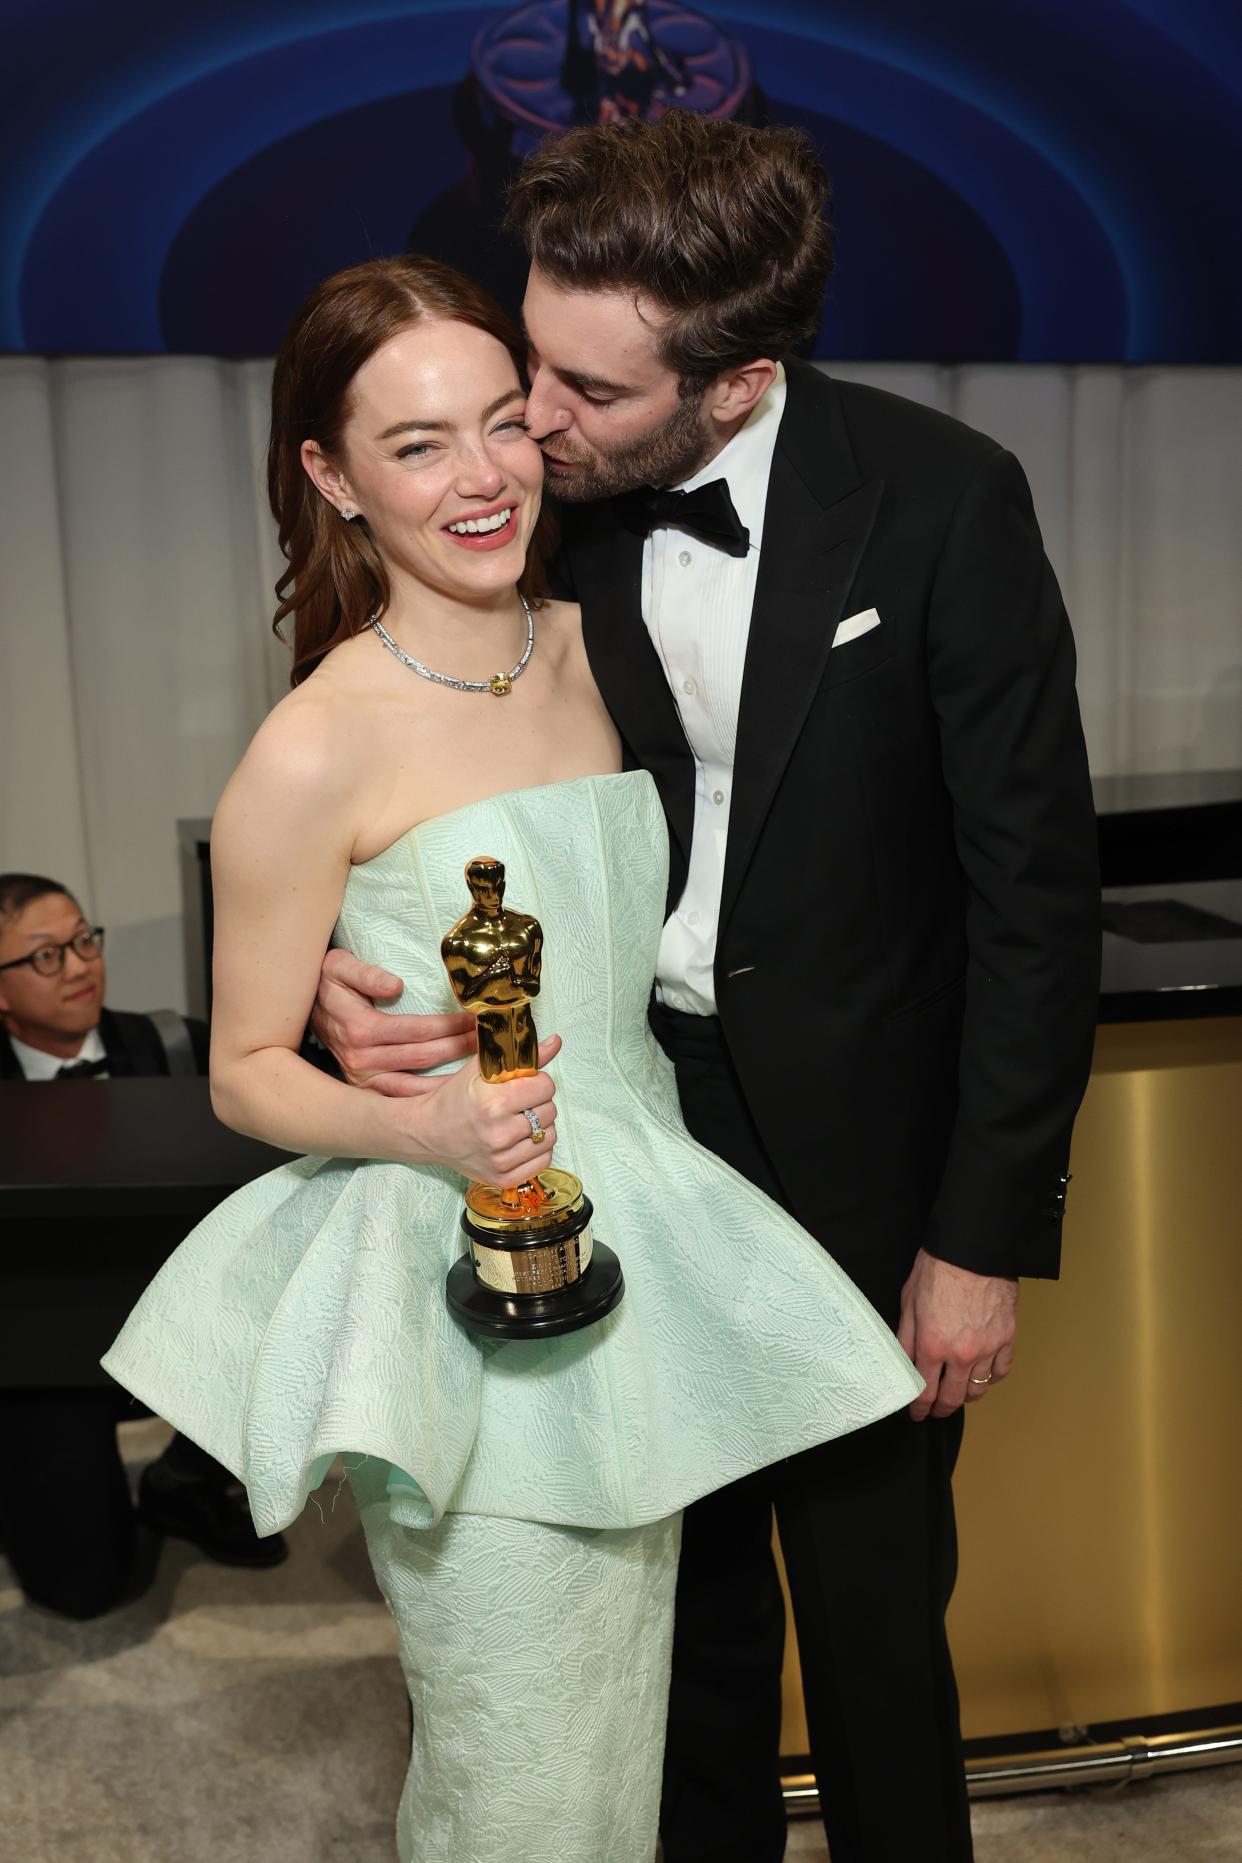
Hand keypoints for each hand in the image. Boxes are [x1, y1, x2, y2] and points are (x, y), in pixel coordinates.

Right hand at [312, 947, 476, 1094]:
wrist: (302, 1009)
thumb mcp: (339, 967)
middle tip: (491, 1043)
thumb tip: (395, 985)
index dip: (450, 1025)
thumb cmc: (327, 984)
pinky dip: (430, 1100)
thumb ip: (366, 974)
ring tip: (481, 1072)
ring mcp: (363, 1079)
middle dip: (460, 1049)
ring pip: (416, 1086)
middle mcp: (362, 1060)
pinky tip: (455, 1098)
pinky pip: (403, 1100)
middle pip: (424, 1057)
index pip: (418, 1029)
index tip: (477, 1020)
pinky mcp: (366, 1089)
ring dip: (451, 1081)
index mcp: (361, 1029)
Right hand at [391, 1041, 561, 1186]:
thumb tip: (555, 1042)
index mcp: (492, 1102)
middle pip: (550, 1111)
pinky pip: (544, 1159)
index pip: (545, 1087)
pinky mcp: (503, 1178)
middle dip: (538, 1103)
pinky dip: (537, 1149)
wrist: (429, 1133)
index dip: (537, 1082)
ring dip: (540, 1126)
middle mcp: (498, 1133)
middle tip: (519, 1103)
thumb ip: (521, 1056)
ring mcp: (501, 1160)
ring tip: (519, 1121)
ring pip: (550, 1136)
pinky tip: (520, 1140)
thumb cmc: (455, 1098)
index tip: (524, 1084)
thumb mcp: (481, 1069)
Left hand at [897, 1248, 1017, 1421]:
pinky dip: (991, 1378)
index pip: (925, 1392)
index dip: (919, 1409)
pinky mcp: (1007, 1337)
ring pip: (979, 1389)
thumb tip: (905, 1364)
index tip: (917, 1414)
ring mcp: (988, 1348)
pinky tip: (983, 1375)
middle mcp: (961, 1354)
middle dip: (941, 1409)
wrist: (973, 1248)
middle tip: (935, 1411)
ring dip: (966, 1396)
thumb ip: (907, 1338)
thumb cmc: (937, 1269)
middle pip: (953, 1398)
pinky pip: (1001, 1370)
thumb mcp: (909, 1302)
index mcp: (932, 1345)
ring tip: (958, 1393)